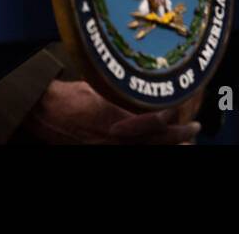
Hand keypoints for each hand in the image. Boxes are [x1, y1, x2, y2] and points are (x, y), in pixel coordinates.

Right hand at [16, 79, 200, 144]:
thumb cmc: (66, 96)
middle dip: (180, 136)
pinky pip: (133, 153)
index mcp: (114, 119)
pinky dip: (150, 149)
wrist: (42, 112)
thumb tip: (139, 87)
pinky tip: (157, 146)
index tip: (177, 105)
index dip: (170, 115)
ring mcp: (110, 149)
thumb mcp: (96, 86)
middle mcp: (115, 138)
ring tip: (186, 143)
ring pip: (149, 151)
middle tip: (195, 129)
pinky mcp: (103, 152)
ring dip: (169, 146)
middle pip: (157, 142)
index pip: (154, 122)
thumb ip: (119, 92)